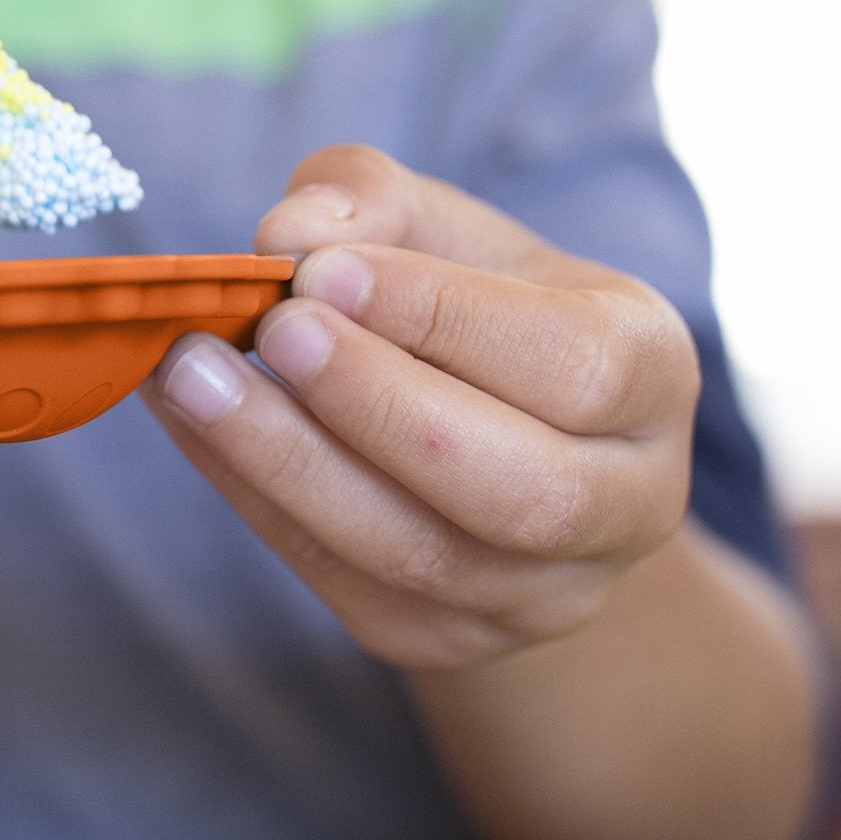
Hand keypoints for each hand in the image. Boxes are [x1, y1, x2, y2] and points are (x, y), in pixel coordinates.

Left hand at [146, 146, 700, 675]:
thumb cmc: (470, 311)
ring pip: (416, 553)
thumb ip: (372, 202)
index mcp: (653, 377)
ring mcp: (539, 594)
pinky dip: (252, 495)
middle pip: (517, 489)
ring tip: (189, 373)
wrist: (493, 446)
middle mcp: (626, 504)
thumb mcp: (444, 230)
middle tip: (266, 330)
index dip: (442, 319)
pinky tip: (187, 422)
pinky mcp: (441, 638)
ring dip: (286, 460)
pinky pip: (339, 578)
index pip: (573, 365)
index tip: (320, 271)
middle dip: (375, 405)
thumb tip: (289, 232)